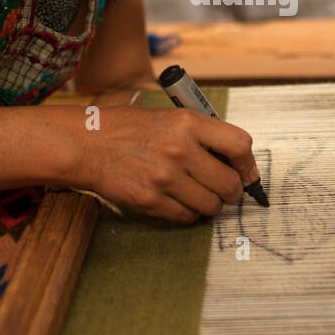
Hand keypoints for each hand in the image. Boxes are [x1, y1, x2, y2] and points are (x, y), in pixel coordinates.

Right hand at [73, 106, 257, 222]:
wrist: (86, 144)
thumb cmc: (127, 128)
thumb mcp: (168, 117)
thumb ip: (201, 135)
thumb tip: (234, 162)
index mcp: (188, 123)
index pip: (239, 145)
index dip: (248, 164)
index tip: (247, 173)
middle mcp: (180, 150)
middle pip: (229, 184)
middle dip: (232, 191)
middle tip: (225, 190)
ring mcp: (165, 178)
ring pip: (211, 205)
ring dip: (210, 204)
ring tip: (198, 194)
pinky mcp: (151, 201)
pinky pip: (186, 216)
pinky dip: (188, 213)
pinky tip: (178, 200)